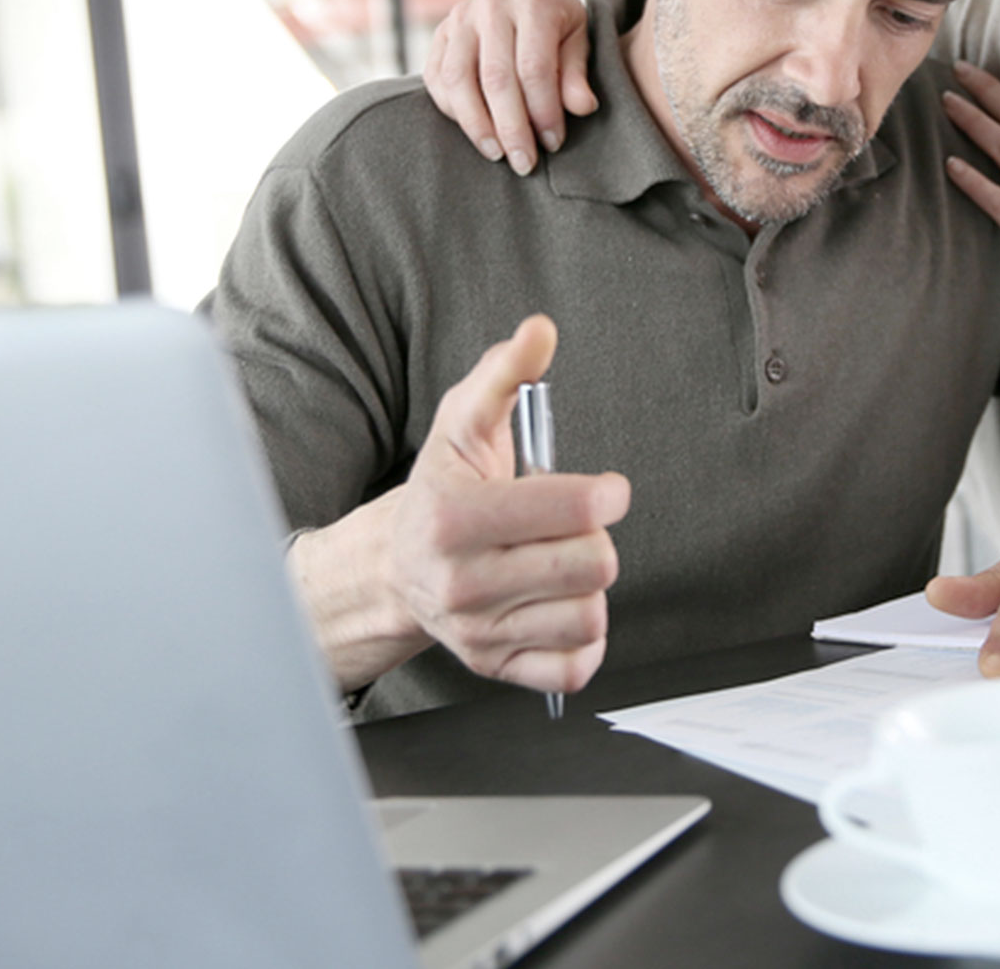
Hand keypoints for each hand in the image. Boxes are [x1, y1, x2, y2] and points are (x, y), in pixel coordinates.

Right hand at [290, 315, 630, 693]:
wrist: (394, 567)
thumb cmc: (441, 489)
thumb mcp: (465, 422)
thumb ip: (507, 374)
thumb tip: (540, 332)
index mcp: (454, 519)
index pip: (571, 511)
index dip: (606, 495)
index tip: (605, 491)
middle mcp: (462, 583)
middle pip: (592, 565)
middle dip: (593, 539)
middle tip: (569, 529)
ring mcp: (478, 632)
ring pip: (590, 615)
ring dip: (589, 586)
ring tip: (558, 564)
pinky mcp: (495, 666)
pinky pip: (575, 668)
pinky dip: (583, 639)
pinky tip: (560, 605)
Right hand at [423, 0, 594, 174]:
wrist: (528, 4)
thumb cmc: (559, 30)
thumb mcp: (579, 45)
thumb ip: (577, 76)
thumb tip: (582, 107)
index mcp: (532, 2)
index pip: (534, 67)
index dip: (543, 111)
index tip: (552, 143)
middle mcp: (491, 3)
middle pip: (495, 77)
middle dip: (511, 128)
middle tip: (524, 162)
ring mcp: (460, 17)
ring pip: (457, 80)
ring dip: (477, 125)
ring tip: (497, 153)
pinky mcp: (440, 35)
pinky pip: (437, 79)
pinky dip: (454, 111)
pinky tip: (478, 133)